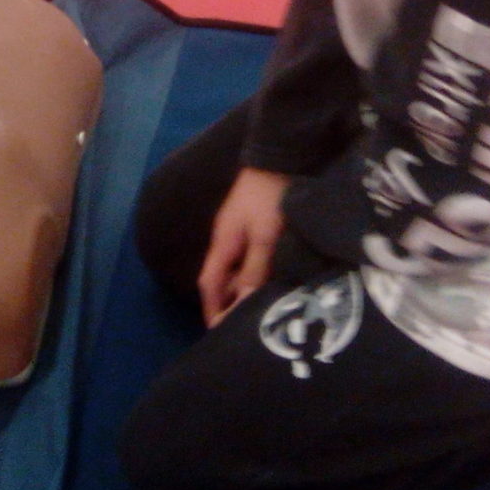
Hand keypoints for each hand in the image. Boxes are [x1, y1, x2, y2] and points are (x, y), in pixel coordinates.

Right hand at [198, 167, 292, 326]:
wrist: (279, 155)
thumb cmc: (270, 197)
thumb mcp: (265, 236)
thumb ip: (255, 269)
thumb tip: (243, 303)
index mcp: (222, 243)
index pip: (209, 284)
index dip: (212, 309)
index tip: (219, 333)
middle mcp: (227, 239)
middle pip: (223, 278)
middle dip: (229, 303)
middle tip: (245, 326)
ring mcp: (240, 230)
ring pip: (238, 268)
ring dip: (246, 287)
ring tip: (262, 308)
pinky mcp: (255, 223)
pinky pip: (251, 256)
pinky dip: (257, 272)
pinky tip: (272, 278)